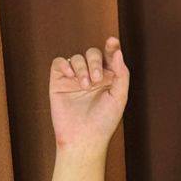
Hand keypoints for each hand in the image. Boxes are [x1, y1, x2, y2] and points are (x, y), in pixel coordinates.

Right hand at [49, 36, 128, 159]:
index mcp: (108, 78)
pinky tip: (71, 77)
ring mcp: (74, 78)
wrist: (83, 138)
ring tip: (85, 86)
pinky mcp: (58, 82)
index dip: (111, 46)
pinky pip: (59, 62)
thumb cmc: (104, 122)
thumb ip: (121, 74)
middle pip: (92, 53)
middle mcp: (91, 75)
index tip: (112, 42)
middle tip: (96, 79)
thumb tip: (118, 52)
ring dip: (81, 68)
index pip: (109, 56)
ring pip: (76, 58)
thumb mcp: (119, 98)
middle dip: (95, 61)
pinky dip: (65, 64)